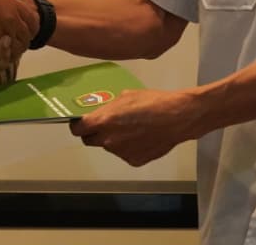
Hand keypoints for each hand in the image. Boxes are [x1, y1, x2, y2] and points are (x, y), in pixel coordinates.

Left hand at [68, 88, 197, 166]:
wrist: (177, 118)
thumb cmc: (154, 103)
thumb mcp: (125, 96)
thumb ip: (108, 107)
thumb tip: (102, 112)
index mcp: (103, 121)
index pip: (78, 130)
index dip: (78, 126)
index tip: (80, 124)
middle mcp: (108, 140)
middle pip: (90, 141)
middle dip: (94, 133)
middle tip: (104, 125)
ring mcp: (121, 152)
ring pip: (109, 147)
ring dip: (114, 139)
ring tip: (131, 128)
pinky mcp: (134, 160)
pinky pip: (124, 153)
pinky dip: (129, 147)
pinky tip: (141, 136)